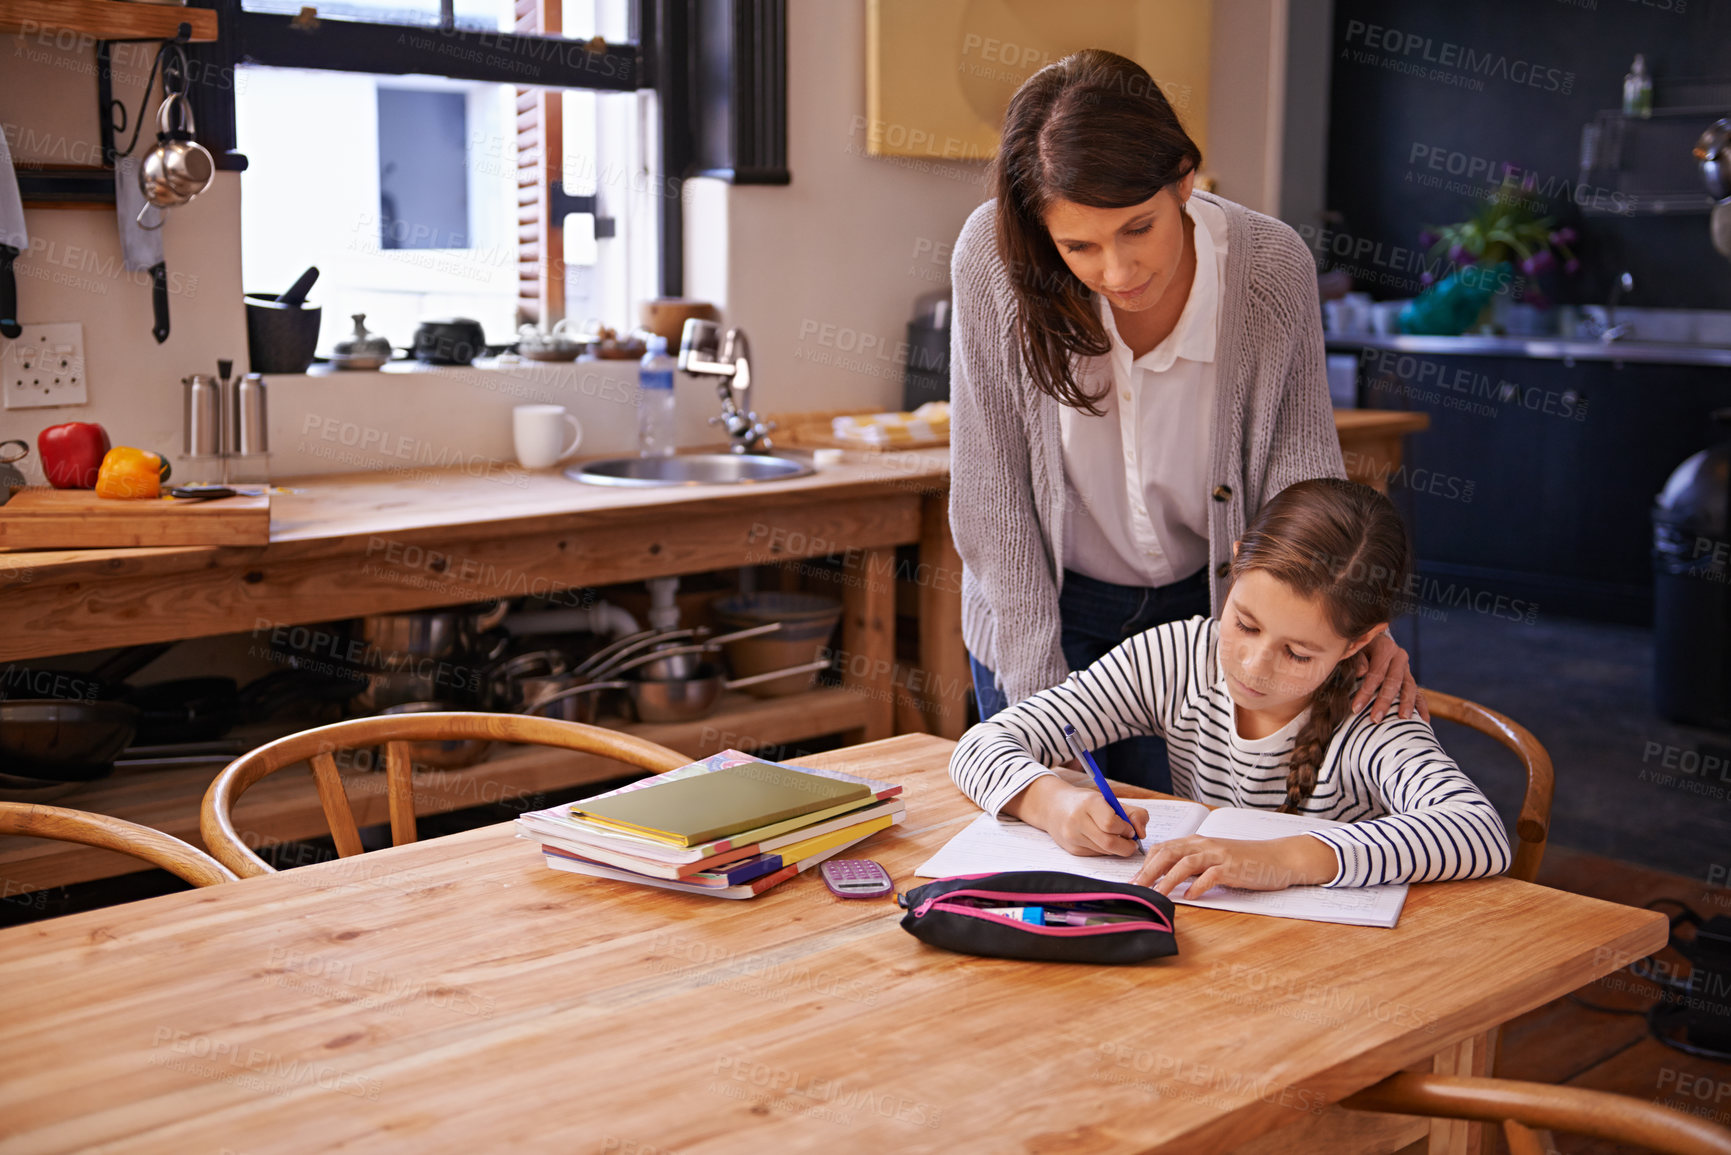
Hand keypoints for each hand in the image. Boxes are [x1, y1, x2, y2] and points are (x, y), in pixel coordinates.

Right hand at [1003, 777, 1146, 856]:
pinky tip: (1100, 840)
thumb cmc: (1085, 802)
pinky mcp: (1072, 850)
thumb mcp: (1109, 800)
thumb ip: (1133, 813)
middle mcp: (1077, 821)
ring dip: (1117, 848)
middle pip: (1109, 843)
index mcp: (1089, 803)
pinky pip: (1097, 855)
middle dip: (1126, 846)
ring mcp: (1072, 837)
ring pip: (1105, 851)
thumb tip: (1142, 834)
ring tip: (1115, 837)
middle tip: (1131, 841)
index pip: (1111, 823)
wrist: (1052, 806)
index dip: (1126, 829)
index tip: (1130, 829)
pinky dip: (1105, 850)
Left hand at [1133, 835, 1338, 896]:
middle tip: (1134, 889)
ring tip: (1154, 895)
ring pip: (1185, 863)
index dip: (1145, 863)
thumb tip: (1167, 879)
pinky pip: (1212, 875)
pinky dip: (1198, 886)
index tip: (1132, 880)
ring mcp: (1219, 855)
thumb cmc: (1245, 861)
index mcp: (1197, 842)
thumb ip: (1193, 866)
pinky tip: (1190, 897)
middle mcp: (1205, 845)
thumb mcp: (1214, 860)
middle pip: (1168, 853)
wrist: (1278, 858)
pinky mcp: (1233, 868)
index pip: (1164, 848)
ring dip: (1167, 880)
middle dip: (1148, 871)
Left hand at [1350, 632, 1427, 722]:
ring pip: (1410, 688)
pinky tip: (1424, 721)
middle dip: (1384, 702)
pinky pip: (1419, 694)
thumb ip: (1358, 660)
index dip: (1366, 692)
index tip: (1356, 708)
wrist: (1373, 639)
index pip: (1376, 673)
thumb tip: (1361, 673)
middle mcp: (1399, 658)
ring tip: (1403, 719)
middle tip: (1376, 719)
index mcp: (1385, 648)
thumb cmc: (1359, 646)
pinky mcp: (1410, 679)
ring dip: (1407, 705)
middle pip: (1393, 682)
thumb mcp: (1356, 648)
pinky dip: (1421, 707)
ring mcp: (1407, 669)